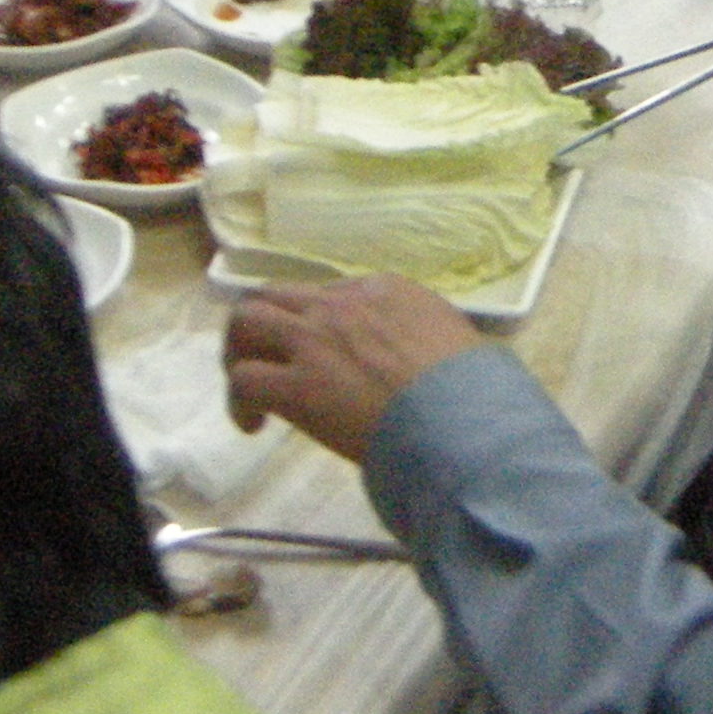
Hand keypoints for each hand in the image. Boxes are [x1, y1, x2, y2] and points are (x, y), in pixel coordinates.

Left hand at [223, 277, 492, 456]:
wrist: (462, 417)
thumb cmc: (473, 386)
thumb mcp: (454, 333)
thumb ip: (424, 333)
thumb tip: (424, 352)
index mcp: (381, 290)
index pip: (322, 293)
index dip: (310, 323)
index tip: (316, 354)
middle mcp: (339, 305)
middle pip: (274, 295)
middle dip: (260, 327)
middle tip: (265, 362)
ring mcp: (314, 341)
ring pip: (246, 321)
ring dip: (239, 352)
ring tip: (248, 389)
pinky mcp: (297, 385)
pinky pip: (244, 379)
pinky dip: (239, 401)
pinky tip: (253, 424)